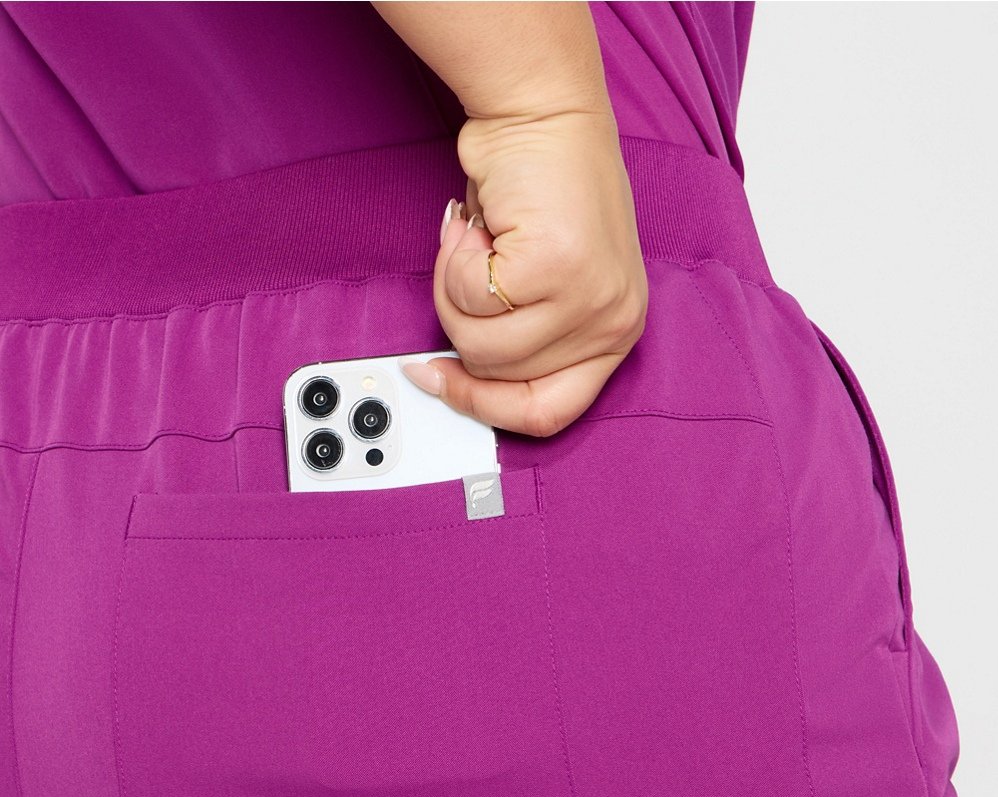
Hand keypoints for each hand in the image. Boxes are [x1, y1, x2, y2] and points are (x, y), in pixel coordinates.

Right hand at [400, 109, 647, 437]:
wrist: (544, 110)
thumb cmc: (542, 188)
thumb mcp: (549, 285)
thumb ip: (524, 336)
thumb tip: (464, 376)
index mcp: (615, 335)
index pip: (547, 414)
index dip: (482, 405)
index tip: (440, 381)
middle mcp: (613, 323)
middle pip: (501, 378)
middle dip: (461, 323)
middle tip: (468, 267)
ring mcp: (591, 300)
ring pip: (480, 345)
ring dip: (454, 289)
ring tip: (476, 242)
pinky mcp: (560, 269)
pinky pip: (471, 300)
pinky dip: (454, 260)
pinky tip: (478, 227)